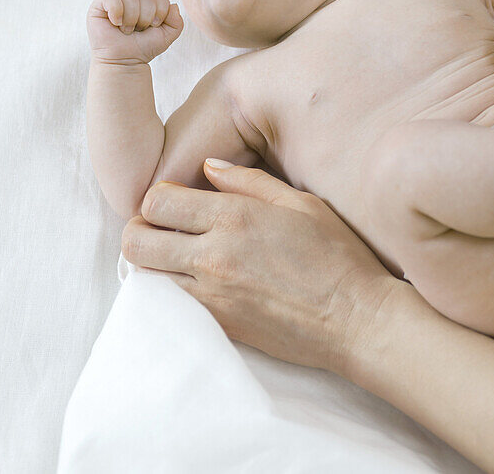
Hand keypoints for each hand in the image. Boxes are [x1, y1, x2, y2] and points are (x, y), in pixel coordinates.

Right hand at [87, 0, 183, 63]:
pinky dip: (116, 11)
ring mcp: (116, 0)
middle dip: (145, 18)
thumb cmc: (142, 48)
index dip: (159, 14)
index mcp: (148, 2)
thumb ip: (177, 22)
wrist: (124, 62)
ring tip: (126, 30)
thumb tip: (174, 5)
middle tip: (137, 31)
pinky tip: (115, 23)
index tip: (152, 28)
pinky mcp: (99, 4)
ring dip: (131, 18)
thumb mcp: (166, 36)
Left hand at [121, 162, 397, 373]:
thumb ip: (247, 180)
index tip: (174, 200)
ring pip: (146, 277)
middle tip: (163, 228)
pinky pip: (170, 306)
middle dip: (141, 229)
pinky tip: (193, 282)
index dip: (157, 198)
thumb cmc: (336, 254)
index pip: (157, 202)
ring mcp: (212, 296)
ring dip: (152, 263)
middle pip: (137, 242)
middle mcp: (213, 256)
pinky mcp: (218, 326)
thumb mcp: (298, 201)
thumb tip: (207, 167)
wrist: (355, 319)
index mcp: (234, 217)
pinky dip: (168, 292)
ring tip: (176, 255)